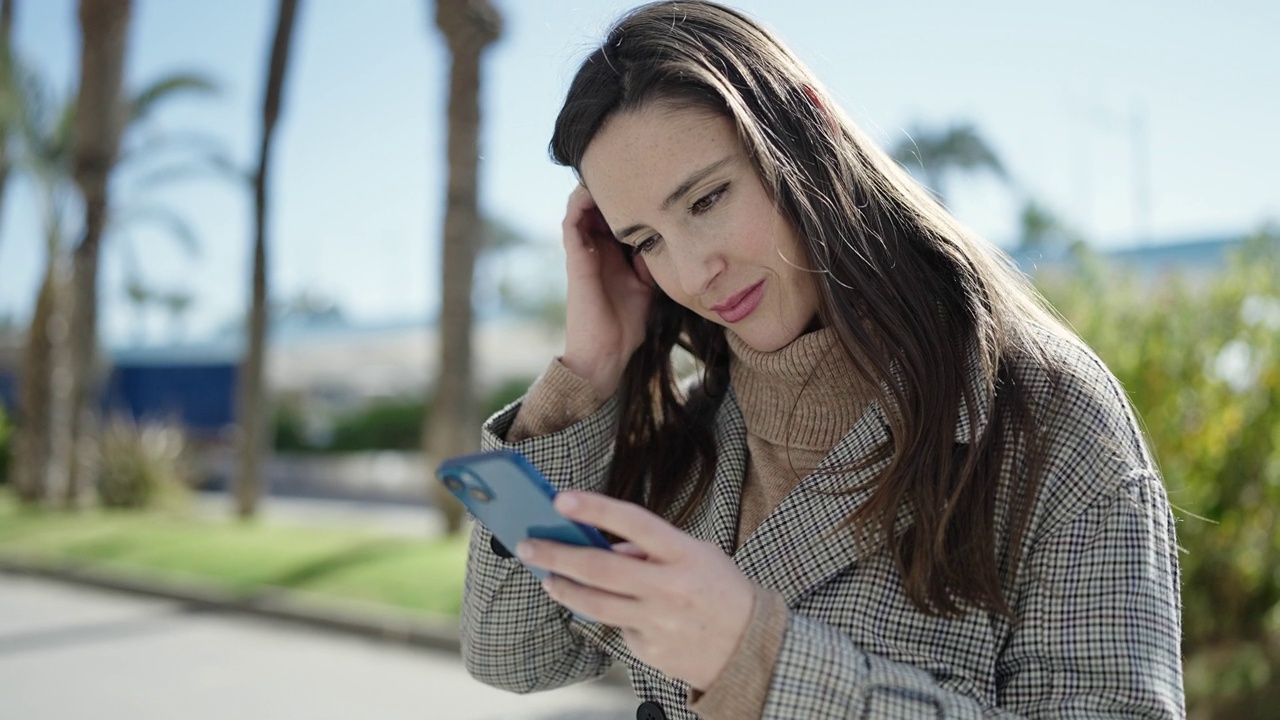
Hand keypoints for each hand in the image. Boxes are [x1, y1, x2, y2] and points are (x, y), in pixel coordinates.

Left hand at [516, 491, 755, 690]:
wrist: (751, 648)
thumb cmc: (720, 590)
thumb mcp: (698, 555)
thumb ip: (652, 549)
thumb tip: (605, 546)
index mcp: (685, 554)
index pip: (634, 522)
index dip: (596, 508)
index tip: (560, 499)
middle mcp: (670, 587)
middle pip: (601, 568)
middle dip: (557, 555)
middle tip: (527, 545)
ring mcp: (659, 622)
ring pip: (596, 604)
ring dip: (564, 588)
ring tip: (547, 578)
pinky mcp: (650, 650)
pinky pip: (618, 627)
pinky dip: (611, 616)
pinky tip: (614, 610)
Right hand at [560, 185, 653, 398]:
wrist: (608, 353)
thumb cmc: (627, 325)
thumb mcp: (648, 285)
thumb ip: (651, 261)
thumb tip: (666, 237)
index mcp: (613, 254)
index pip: (617, 216)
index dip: (628, 197)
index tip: (647, 177)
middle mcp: (596, 250)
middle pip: (598, 207)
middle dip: (612, 186)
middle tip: (630, 164)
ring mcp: (584, 253)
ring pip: (582, 209)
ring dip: (593, 188)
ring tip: (610, 168)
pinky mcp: (575, 260)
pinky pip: (571, 223)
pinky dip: (579, 203)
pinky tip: (592, 189)